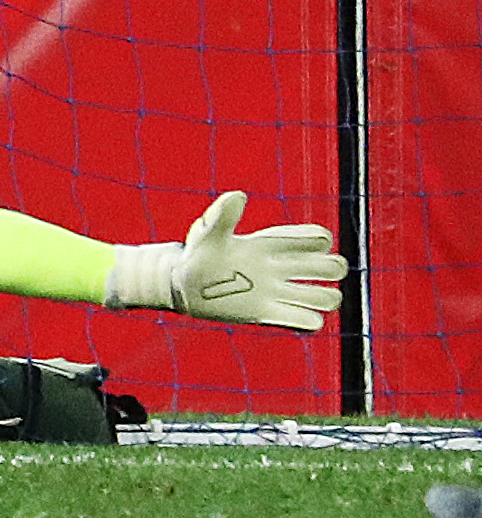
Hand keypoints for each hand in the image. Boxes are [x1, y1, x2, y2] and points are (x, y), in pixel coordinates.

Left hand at [104, 192, 346, 330]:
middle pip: (333, 267)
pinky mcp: (269, 314)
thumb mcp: (208, 232)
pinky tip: (284, 313)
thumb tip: (238, 195)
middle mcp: (282, 268)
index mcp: (273, 244)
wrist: (183, 284)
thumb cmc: (198, 252)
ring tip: (296, 297)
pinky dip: (308, 321)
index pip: (318, 238)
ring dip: (325, 298)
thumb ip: (223, 215)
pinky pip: (308, 322)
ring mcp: (278, 292)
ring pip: (328, 297)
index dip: (318, 240)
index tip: (292, 244)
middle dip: (331, 269)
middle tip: (301, 272)